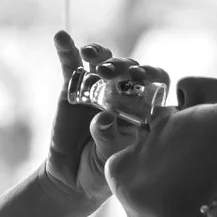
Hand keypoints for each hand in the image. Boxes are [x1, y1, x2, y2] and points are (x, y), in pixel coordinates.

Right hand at [41, 32, 163, 206]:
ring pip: (102, 61)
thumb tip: (103, 118)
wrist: (70, 179)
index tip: (140, 76)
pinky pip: (71, 66)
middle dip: (121, 65)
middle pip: (128, 68)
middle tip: (110, 71)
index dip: (150, 74)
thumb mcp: (108, 161)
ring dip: (99, 53)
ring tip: (90, 54)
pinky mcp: (73, 88)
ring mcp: (98, 88)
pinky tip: (61, 37)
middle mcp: (123, 93)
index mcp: (142, 109)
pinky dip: (66, 51)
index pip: (155, 83)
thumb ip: (108, 139)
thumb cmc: (100, 173)